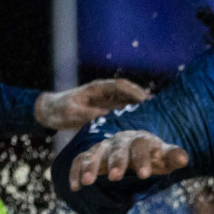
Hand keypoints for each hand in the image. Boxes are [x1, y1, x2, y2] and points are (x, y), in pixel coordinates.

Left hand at [34, 79, 149, 130]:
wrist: (51, 111)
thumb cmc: (60, 109)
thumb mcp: (72, 112)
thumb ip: (88, 113)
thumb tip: (105, 116)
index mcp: (98, 88)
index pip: (121, 86)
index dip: (135, 92)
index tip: (147, 100)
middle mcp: (107, 93)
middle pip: (131, 93)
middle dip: (146, 100)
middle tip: (161, 110)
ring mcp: (109, 101)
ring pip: (131, 102)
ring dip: (144, 109)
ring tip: (159, 119)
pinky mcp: (110, 111)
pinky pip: (127, 112)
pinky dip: (137, 117)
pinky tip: (146, 128)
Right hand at [67, 130, 190, 190]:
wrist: (135, 149)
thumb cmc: (153, 156)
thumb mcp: (164, 157)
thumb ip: (173, 157)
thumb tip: (184, 159)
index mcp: (140, 140)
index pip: (141, 146)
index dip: (142, 160)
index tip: (144, 175)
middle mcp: (118, 142)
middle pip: (116, 149)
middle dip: (116, 162)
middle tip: (116, 177)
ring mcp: (102, 148)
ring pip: (94, 154)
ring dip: (90, 167)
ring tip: (88, 182)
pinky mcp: (90, 157)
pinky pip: (78, 161)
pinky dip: (75, 172)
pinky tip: (75, 187)